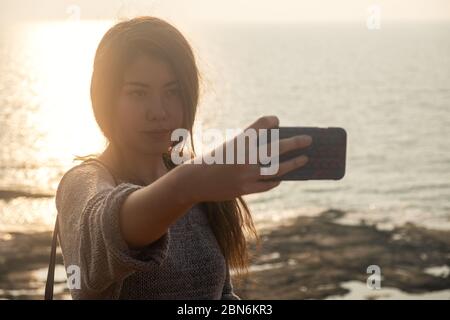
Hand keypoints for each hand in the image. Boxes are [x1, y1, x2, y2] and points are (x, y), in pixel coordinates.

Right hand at [179, 116, 311, 201]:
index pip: (261, 125)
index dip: (271, 121)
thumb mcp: (229, 147)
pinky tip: (281, 177)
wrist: (196, 180)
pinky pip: (267, 184)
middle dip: (296, 143)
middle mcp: (244, 157)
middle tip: (309, 140)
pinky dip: (276, 179)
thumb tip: (276, 146)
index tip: (276, 120)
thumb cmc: (214, 160)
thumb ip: (249, 145)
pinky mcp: (245, 189)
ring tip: (304, 159)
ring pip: (277, 169)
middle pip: (277, 148)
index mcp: (238, 141)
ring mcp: (246, 175)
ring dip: (293, 164)